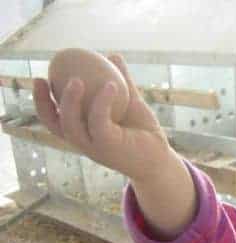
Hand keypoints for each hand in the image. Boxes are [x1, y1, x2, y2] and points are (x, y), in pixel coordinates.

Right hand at [33, 54, 170, 181]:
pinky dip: (102, 102)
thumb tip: (113, 56)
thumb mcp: (131, 103)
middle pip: (55, 125)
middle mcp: (85, 142)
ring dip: (70, 102)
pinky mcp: (110, 147)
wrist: (160, 159)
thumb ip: (122, 81)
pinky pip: (100, 122)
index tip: (40, 78)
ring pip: (71, 126)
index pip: (54, 119)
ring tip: (77, 79)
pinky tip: (111, 84)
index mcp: (84, 132)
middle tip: (45, 78)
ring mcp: (95, 147)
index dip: (42, 101)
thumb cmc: (144, 133)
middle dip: (43, 103)